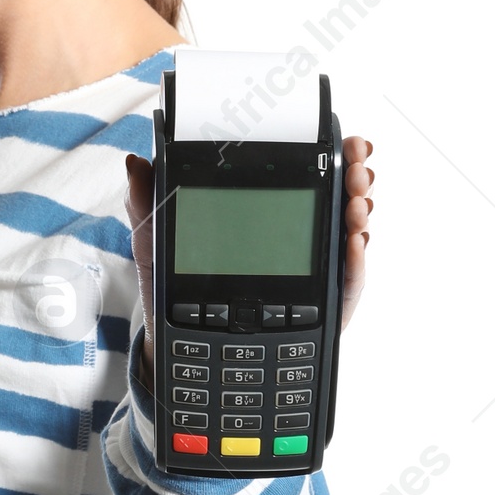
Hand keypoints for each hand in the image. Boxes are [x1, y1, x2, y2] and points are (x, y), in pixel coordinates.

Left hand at [124, 138, 375, 389]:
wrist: (184, 351)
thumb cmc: (177, 293)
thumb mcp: (160, 245)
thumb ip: (149, 204)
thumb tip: (135, 163)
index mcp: (270, 219)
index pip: (307, 180)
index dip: (334, 158)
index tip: (348, 142)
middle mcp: (300, 242)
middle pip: (338, 202)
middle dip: (355, 178)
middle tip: (358, 166)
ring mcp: (315, 276)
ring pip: (348, 238)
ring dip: (359, 214)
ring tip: (357, 203)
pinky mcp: (322, 312)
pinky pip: (346, 285)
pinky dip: (356, 263)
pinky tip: (355, 245)